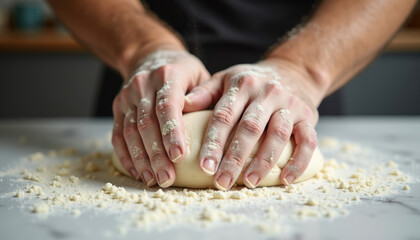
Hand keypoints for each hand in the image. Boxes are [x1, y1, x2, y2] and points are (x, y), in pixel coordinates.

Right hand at [112, 49, 209, 186]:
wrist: (149, 55)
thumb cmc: (183, 71)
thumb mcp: (200, 75)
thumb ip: (204, 98)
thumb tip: (213, 128)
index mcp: (167, 75)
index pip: (168, 105)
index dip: (172, 132)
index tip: (179, 156)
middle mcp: (143, 84)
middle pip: (147, 123)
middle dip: (156, 154)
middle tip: (167, 178)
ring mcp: (127, 96)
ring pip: (130, 131)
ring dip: (141, 159)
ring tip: (152, 179)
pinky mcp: (118, 107)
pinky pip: (118, 134)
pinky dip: (126, 155)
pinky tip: (136, 172)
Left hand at [184, 59, 320, 189]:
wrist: (293, 71)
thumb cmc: (252, 81)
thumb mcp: (226, 79)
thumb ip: (205, 92)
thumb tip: (182, 105)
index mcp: (243, 85)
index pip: (225, 115)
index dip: (213, 142)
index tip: (203, 166)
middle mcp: (267, 93)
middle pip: (250, 128)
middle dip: (235, 158)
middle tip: (221, 182)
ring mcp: (290, 105)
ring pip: (278, 135)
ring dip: (264, 162)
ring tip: (249, 183)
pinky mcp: (308, 116)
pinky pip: (308, 141)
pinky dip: (299, 162)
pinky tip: (286, 179)